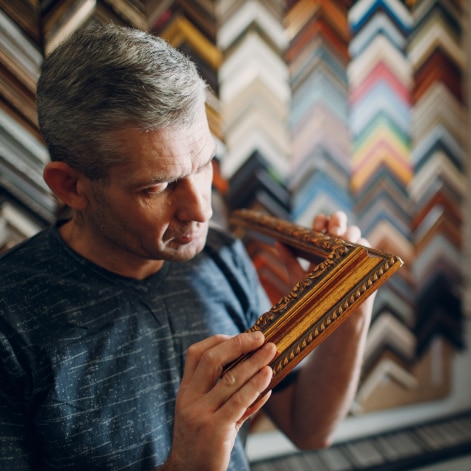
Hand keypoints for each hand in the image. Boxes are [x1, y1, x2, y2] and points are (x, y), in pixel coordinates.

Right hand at [162, 332, 275, 470]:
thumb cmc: (203, 439)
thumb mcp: (204, 410)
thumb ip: (222, 389)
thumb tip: (253, 365)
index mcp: (185, 391)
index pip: (196, 354)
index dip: (219, 340)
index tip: (241, 336)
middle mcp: (189, 399)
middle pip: (212, 360)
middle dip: (239, 344)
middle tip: (261, 337)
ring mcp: (200, 414)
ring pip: (230, 379)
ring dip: (254, 362)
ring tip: (271, 351)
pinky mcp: (215, 429)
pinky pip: (239, 401)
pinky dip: (256, 386)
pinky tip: (268, 376)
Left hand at [277, 211, 373, 328]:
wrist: (334, 320)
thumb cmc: (316, 298)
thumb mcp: (299, 279)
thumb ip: (289, 260)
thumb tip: (278, 241)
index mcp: (322, 245)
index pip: (322, 224)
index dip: (321, 221)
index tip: (317, 227)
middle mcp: (338, 246)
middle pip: (341, 222)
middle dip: (338, 220)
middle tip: (333, 232)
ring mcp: (353, 253)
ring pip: (356, 233)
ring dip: (351, 234)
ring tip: (344, 243)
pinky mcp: (367, 265)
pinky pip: (368, 250)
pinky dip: (363, 248)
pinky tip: (355, 253)